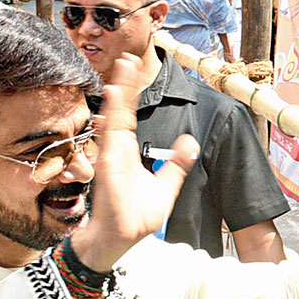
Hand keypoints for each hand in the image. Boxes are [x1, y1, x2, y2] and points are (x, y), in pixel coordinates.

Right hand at [72, 54, 201, 271]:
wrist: (121, 239)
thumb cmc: (136, 216)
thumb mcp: (167, 186)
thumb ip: (178, 164)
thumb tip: (190, 141)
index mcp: (126, 151)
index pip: (129, 115)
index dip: (131, 93)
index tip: (133, 71)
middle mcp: (116, 150)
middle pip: (120, 111)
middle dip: (124, 85)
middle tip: (127, 59)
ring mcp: (110, 156)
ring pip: (113, 118)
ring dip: (117, 94)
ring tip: (121, 70)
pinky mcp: (107, 167)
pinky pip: (109, 137)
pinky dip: (111, 117)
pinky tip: (114, 99)